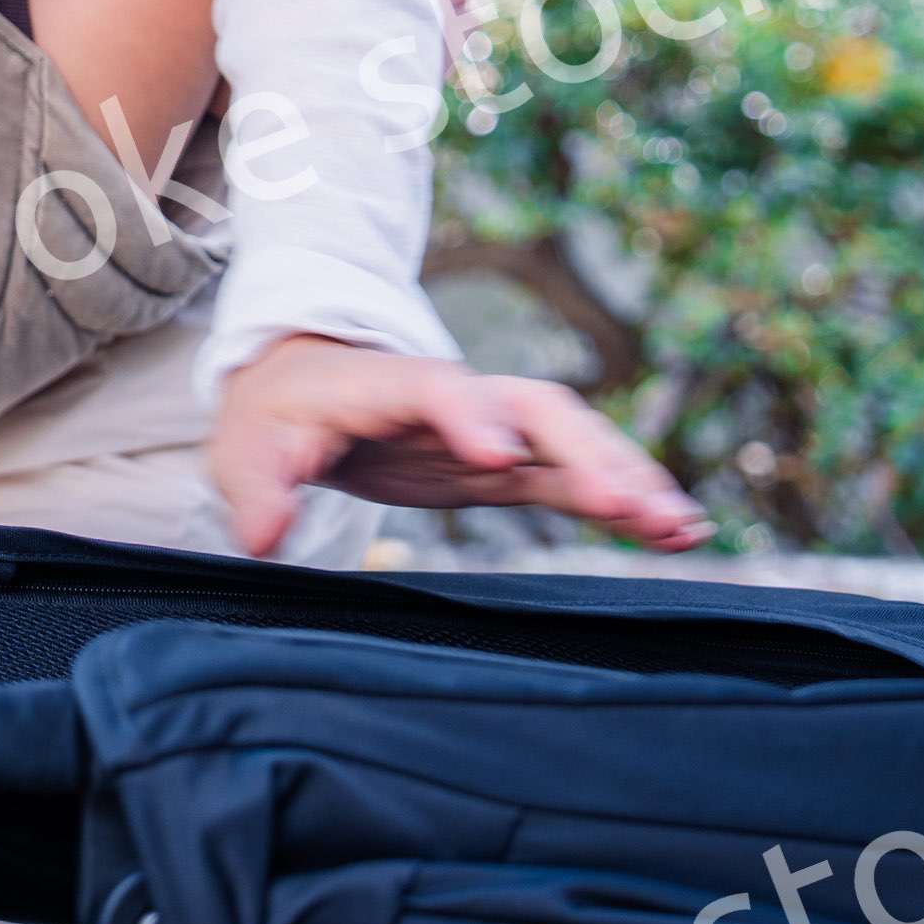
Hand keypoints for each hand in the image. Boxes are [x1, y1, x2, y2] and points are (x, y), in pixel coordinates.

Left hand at [209, 335, 711, 558]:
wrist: (305, 384)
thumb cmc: (276, 414)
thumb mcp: (246, 446)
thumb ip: (255, 488)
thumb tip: (263, 539)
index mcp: (390, 384)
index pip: (437, 390)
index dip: (467, 414)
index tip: (495, 453)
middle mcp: (457, 400)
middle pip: (534, 408)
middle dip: (582, 449)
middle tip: (624, 503)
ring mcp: (491, 429)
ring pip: (573, 439)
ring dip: (625, 475)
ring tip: (678, 525)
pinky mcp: (508, 464)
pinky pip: (577, 477)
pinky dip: (626, 497)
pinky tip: (677, 530)